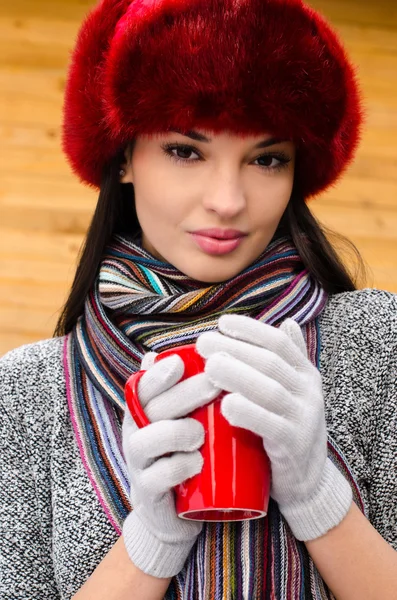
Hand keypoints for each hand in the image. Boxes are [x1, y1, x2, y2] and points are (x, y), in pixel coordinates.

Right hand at [122, 352, 219, 576]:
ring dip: (176, 432)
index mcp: (143, 413)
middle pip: (151, 409)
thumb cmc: (186, 455)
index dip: (159, 374)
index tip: (182, 362)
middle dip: (183, 394)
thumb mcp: (188, 421)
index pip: (143, 387)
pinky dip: (177, 467)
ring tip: (202, 433)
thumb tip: (178, 353)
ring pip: (146, 442)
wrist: (180, 514)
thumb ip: (185, 392)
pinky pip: (156, 478)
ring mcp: (138, 465)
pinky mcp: (148, 494)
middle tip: (215, 384)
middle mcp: (135, 434)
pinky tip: (197, 462)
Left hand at [196, 315, 351, 540]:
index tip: (222, 323)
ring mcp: (304, 419)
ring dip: (238, 376)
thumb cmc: (289, 428)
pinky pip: (272, 426)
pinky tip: (226, 406)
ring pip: (270, 391)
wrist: (308, 480)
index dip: (251, 330)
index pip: (280, 343)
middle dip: (235, 349)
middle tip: (203, 343)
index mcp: (306, 374)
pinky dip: (249, 413)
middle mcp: (309, 392)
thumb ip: (288, 359)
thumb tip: (287, 321)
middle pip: (270, 363)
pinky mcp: (293, 446)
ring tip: (210, 367)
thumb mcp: (294, 391)